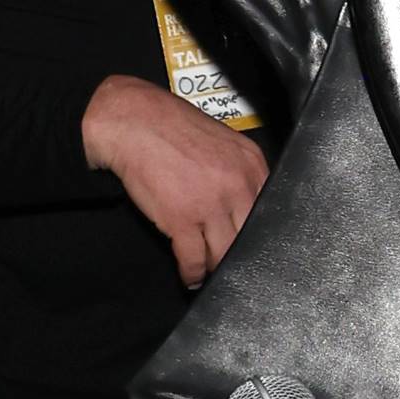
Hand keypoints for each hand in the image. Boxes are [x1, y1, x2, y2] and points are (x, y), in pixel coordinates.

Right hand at [80, 74, 269, 287]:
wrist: (130, 119)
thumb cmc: (171, 127)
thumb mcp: (223, 143)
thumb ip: (240, 171)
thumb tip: (246, 204)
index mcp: (251, 166)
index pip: (268, 211)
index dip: (260, 233)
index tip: (254, 246)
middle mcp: (237, 186)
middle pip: (250, 236)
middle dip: (241, 254)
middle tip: (235, 265)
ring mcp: (210, 205)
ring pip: (225, 253)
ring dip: (217, 267)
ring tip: (212, 273)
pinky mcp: (181, 219)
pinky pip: (194, 259)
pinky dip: (192, 273)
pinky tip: (191, 277)